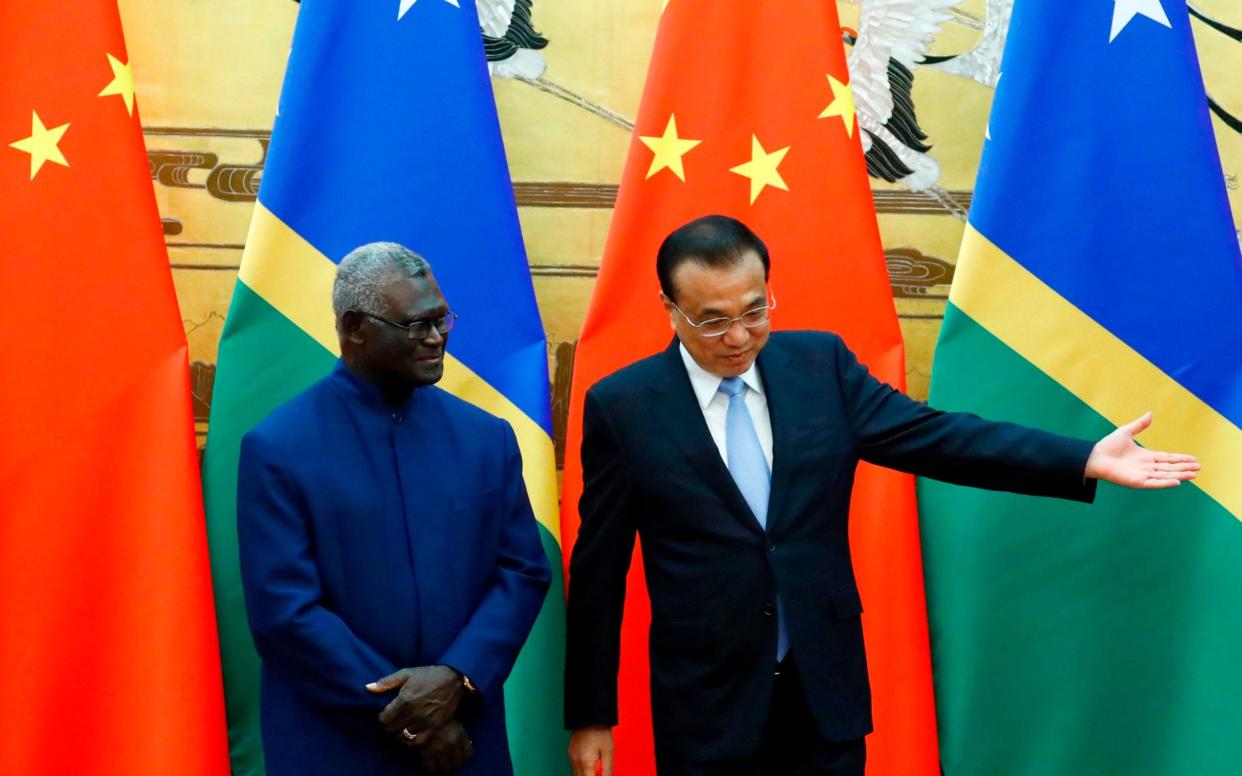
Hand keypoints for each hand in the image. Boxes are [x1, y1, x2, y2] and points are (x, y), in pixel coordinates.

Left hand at [367, 665, 463, 736]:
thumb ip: (386, 682)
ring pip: (403, 737)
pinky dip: (412, 740)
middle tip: (395, 719)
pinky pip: (417, 742)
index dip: (383, 717)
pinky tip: (413, 732)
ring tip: (404, 725)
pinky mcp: (434, 727)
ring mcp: (424, 721)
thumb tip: (367, 688)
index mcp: (404, 699)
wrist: (453, 678)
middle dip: (391, 725)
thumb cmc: (428, 675)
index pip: (384, 719)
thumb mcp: (406, 673)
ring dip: (401, 732)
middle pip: (392, 729)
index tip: (387, 713)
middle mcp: (413, 712)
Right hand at [412, 718, 473, 773]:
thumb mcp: (453, 720)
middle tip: (449, 760)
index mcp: (461, 734)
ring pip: (445, 768)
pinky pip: (431, 768)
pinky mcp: (426, 753)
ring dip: (443, 767)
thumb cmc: (437, 713)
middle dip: (454, 762)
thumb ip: (459, 733)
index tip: (460, 755)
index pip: (468, 754)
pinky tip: (431, 764)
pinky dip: (432, 768)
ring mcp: (439, 750)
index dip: (463, 755)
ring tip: (440, 764)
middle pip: (458, 763)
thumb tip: (461, 744)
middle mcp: (452, 744)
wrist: (420, 711)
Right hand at [568, 726, 613, 775]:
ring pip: (576, 775)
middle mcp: (575, 761)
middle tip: (598, 774)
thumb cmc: (600, 730)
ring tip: (595, 773)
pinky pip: (574, 768)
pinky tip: (589, 769)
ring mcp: (571, 756)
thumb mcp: (608, 751)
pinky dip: (581, 771)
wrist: (590, 715)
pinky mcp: (570, 752)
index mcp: (585, 762)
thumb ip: (608, 769)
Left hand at [1085, 412, 1199, 487]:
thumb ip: (1139, 425)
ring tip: (1194, 474)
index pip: (1167, 458)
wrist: (1094, 456)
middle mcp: (1146, 467)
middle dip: (1184, 468)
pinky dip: (1165, 482)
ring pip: (1165, 475)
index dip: (1180, 459)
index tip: (1193, 459)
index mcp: (1145, 457)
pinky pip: (1154, 483)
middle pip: (1169, 468)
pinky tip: (1177, 482)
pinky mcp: (1136, 482)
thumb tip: (1150, 413)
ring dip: (1179, 475)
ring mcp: (1142, 475)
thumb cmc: (1107, 446)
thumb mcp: (1126, 432)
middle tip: (1198, 468)